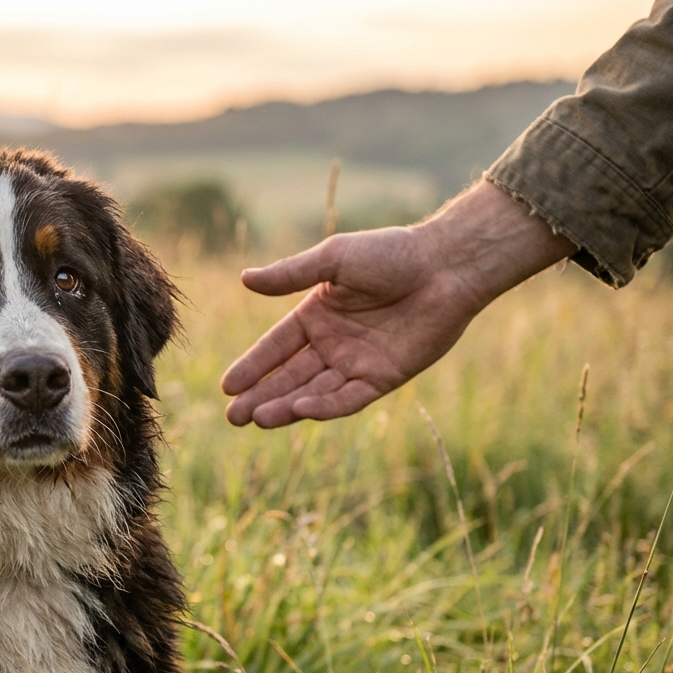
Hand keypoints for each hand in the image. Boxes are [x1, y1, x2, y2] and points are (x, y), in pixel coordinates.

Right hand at [221, 181, 576, 427]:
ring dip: (285, 406)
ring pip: (313, 392)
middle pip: (289, 376)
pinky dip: (324, 406)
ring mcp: (357, 363)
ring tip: (257, 419)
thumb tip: (244, 279)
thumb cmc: (391, 254)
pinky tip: (299, 410)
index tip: (227, 387)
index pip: (275, 347)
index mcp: (317, 315)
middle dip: (260, 397)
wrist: (445, 267)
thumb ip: (290, 275)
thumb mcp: (334, 258)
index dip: (251, 367)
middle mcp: (333, 343)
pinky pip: (348, 398)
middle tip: (233, 418)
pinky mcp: (383, 378)